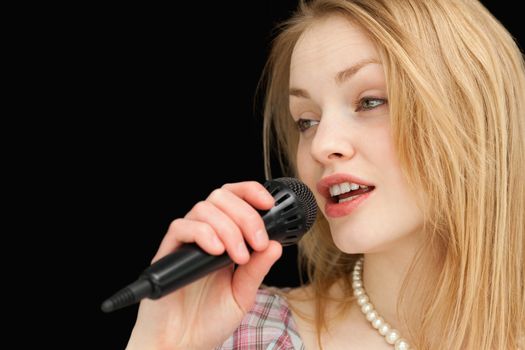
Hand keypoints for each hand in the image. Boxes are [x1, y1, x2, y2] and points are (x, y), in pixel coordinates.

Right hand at [126, 181, 282, 349]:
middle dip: (246, 214)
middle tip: (257, 241)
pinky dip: (202, 233)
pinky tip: (216, 252)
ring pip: (203, 208)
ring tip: (238, 256)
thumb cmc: (210, 320)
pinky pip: (180, 227)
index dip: (250, 192)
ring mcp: (186, 242)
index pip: (234, 199)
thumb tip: (275, 245)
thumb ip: (257, 269)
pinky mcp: (167, 252)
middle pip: (221, 197)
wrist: (184, 344)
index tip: (269, 204)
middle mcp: (205, 234)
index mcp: (224, 238)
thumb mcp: (243, 293)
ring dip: (228, 227)